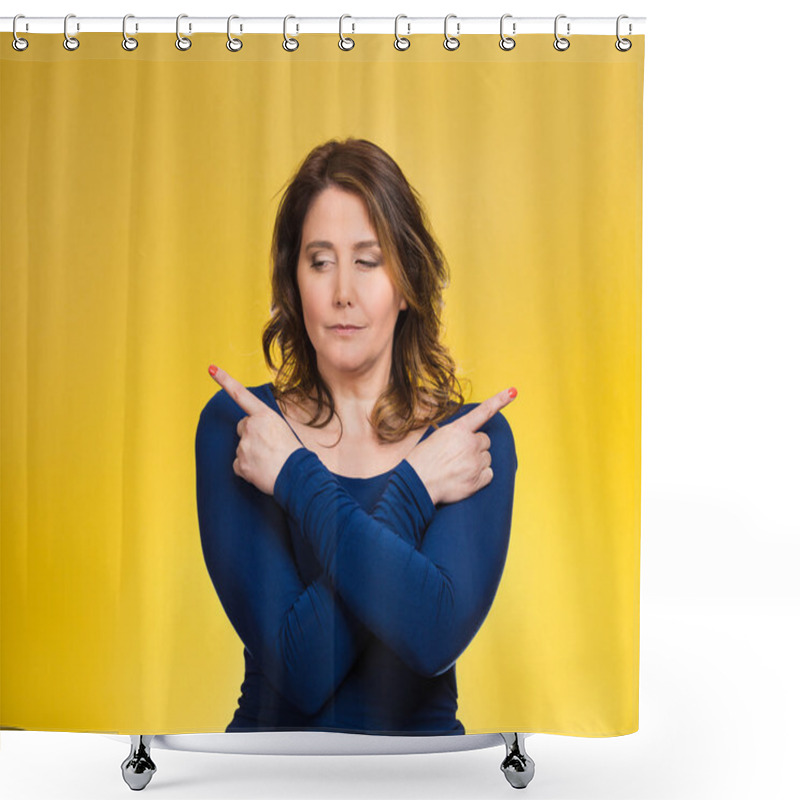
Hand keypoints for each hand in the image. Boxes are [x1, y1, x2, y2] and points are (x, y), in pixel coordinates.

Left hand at [208, 365, 302, 494]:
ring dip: (251, 454)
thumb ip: (264, 426)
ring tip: (269, 460)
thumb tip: (250, 434)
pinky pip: (238, 464)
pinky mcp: (240, 463)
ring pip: (241, 447)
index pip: (241, 395)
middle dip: (251, 435)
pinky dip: (247, 469)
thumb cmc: (294, 454)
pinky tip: (261, 470)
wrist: (297, 476)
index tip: (211, 368)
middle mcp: (251, 427)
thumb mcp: (282, 430)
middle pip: (242, 427)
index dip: (225, 380)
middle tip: (269, 446)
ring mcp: (244, 445)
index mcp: (264, 415)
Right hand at [405, 387, 516, 505]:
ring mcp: (475, 462)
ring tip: (457, 468)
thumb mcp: (437, 437)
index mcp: (458, 429)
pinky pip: (489, 474)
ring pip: (487, 458)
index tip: (513, 391)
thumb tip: (470, 437)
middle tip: (458, 455)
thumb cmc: (422, 461)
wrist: (417, 484)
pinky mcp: (478, 480)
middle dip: (476, 447)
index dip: (500, 400)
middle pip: (485, 441)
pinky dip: (480, 477)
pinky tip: (464, 478)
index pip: (483, 411)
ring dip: (477, 462)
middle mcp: (470, 443)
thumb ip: (457, 434)